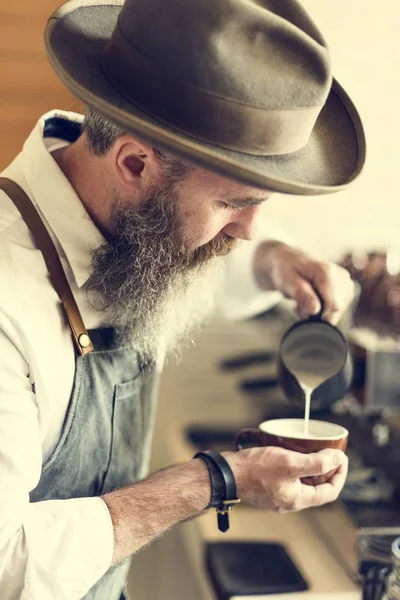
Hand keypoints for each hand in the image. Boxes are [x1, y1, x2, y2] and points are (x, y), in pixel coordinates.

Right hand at [224, 446, 347, 511]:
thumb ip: (317, 463)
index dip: (340, 474)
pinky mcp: (268, 487)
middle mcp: (289, 500)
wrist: (226, 474)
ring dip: (310, 466)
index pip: (330, 491)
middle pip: (317, 486)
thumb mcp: (290, 463)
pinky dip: (295, 466)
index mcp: (298, 499)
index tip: (342, 458)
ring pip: (302, 481)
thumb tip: (337, 459)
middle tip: (329, 452)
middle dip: (326, 468)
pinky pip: (288, 477)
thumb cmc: (254, 470)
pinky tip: (290, 452)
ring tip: (311, 449)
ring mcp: (278, 494)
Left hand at [254, 241, 353, 322]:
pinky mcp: (346, 288)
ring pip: (338, 310)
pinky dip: (325, 309)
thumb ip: (301, 295)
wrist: (289, 260)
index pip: (334, 305)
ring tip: (303, 301)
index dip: (319, 315)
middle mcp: (341, 276)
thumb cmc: (286, 270)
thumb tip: (315, 310)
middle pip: (337, 309)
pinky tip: (312, 301)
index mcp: (326, 272)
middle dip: (318, 314)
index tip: (301, 310)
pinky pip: (339, 307)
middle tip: (299, 305)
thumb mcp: (287, 282)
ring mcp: (346, 282)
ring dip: (320, 312)